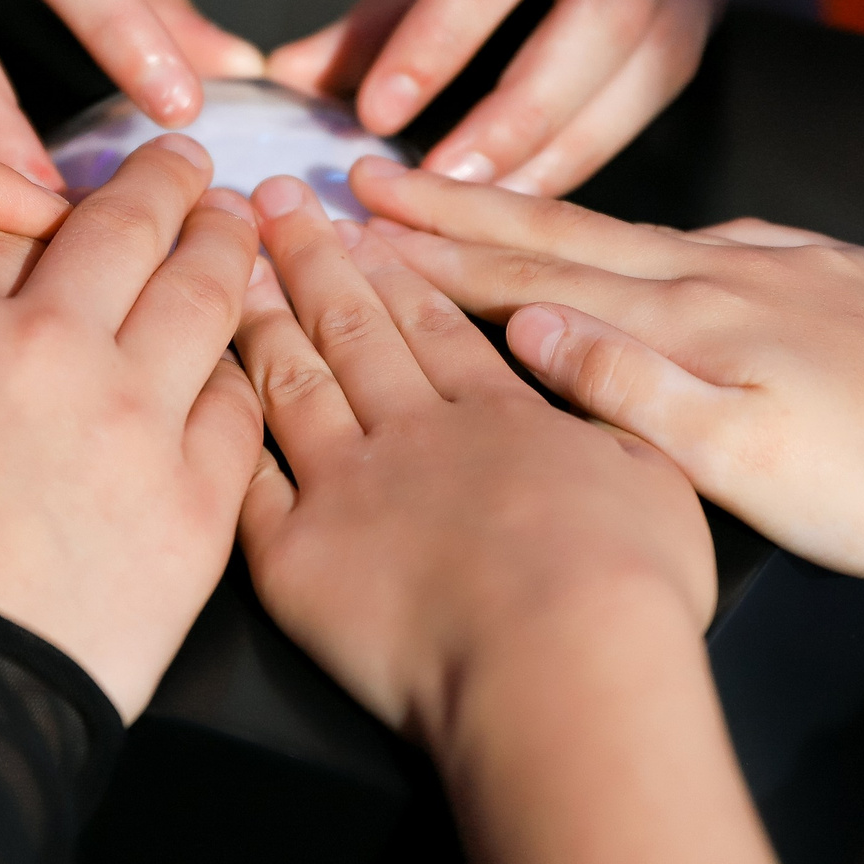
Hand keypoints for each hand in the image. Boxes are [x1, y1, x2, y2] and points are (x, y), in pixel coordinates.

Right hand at [0, 134, 263, 719]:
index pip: (13, 229)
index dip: (48, 204)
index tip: (75, 190)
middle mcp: (48, 347)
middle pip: (124, 232)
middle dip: (161, 183)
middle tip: (187, 159)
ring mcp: (132, 421)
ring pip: (204, 299)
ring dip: (226, 248)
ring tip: (241, 224)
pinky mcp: (194, 505)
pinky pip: (239, 409)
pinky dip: (246, 372)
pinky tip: (249, 363)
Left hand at [232, 174, 711, 741]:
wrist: (558, 662)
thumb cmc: (628, 587)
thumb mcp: (656, 480)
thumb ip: (610, 422)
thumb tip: (594, 387)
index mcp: (498, 416)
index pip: (433, 326)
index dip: (393, 271)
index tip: (359, 225)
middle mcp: (413, 435)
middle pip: (352, 330)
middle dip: (311, 259)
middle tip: (274, 201)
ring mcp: (346, 488)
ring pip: (293, 383)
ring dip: (260, 321)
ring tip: (230, 270)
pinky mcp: (294, 555)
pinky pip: (248, 477)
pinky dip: (226, 425)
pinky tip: (207, 388)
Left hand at [267, 0, 732, 195]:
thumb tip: (297, 79)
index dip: (441, 36)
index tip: (376, 114)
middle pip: (606, 12)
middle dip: (522, 112)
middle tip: (442, 183)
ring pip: (656, 59)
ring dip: (570, 145)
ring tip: (487, 206)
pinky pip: (667, 80)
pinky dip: (600, 140)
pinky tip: (537, 185)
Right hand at [350, 157, 863, 582]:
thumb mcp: (739, 463)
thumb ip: (626, 387)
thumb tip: (525, 320)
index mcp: (691, 318)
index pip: (532, 275)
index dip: (437, 248)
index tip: (357, 215)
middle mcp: (730, 269)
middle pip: (570, 231)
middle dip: (465, 204)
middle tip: (375, 171)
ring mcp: (790, 263)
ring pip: (642, 231)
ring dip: (552, 218)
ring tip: (487, 200)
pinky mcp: (843, 273)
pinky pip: (725, 241)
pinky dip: (660, 238)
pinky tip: (658, 244)